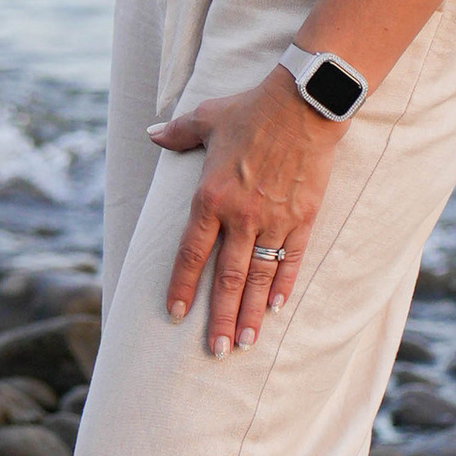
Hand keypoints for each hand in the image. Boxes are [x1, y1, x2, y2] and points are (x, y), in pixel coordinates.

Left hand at [150, 69, 343, 353]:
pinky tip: (275, 309)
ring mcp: (274, 220)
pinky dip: (283, 285)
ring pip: (259, 277)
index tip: (176, 313)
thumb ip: (177, 133)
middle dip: (219, 317)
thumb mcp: (206, 117)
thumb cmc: (251, 108)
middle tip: (215, 351)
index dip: (182, 284)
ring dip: (250, 312)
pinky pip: (291, 260)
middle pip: (226, 277)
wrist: (304, 103)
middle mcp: (241, 215)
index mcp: (211, 196)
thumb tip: (150, 134)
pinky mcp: (303, 219)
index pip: (191, 252)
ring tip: (244, 343)